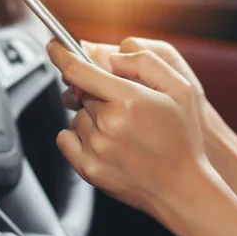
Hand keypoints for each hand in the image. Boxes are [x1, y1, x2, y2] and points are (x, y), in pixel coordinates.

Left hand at [47, 40, 212, 216]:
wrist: (182, 189)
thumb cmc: (183, 138)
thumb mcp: (181, 89)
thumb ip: (146, 63)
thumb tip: (113, 59)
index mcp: (129, 99)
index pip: (79, 70)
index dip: (61, 54)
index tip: (53, 47)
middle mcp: (108, 123)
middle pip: (82, 94)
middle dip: (97, 94)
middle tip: (124, 109)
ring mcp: (96, 148)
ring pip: (76, 117)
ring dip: (91, 117)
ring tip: (121, 131)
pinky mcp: (88, 169)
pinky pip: (65, 139)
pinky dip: (77, 136)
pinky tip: (103, 142)